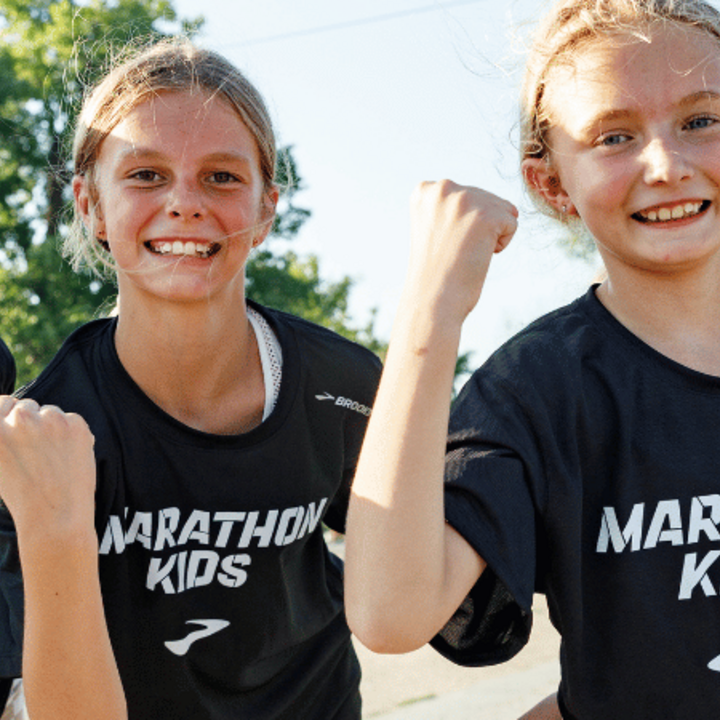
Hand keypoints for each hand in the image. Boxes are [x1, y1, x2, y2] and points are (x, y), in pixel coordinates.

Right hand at [0, 396, 95, 536]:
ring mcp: (49, 420)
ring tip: (52, 460)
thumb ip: (2, 437)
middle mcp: (19, 419)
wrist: (54, 518)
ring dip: (52, 428)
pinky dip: (73, 435)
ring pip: (51, 412)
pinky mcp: (76, 425)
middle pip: (27, 406)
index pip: (3, 402)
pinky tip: (68, 458)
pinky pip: (73, 420)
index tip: (15, 430)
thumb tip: (9, 418)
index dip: (9, 416)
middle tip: (36, 453)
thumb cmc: (22, 496)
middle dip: (31, 424)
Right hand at [407, 180, 517, 322]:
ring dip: (489, 234)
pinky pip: (512, 223)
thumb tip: (511, 206)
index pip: (464, 195)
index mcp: (425, 190)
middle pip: (484, 199)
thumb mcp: (436, 227)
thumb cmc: (436, 271)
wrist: (432, 300)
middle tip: (453, 251)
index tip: (441, 243)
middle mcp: (443, 188)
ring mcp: (466, 199)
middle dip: (476, 227)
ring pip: (501, 209)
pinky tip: (477, 256)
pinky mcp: (487, 215)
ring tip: (464, 253)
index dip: (459, 224)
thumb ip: (453, 207)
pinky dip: (500, 244)